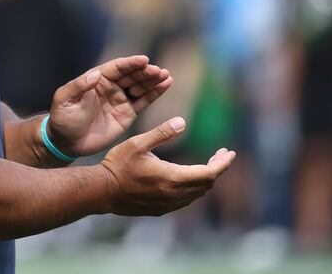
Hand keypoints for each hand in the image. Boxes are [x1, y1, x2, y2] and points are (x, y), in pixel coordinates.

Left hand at [47, 55, 171, 156]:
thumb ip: (79, 86)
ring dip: (153, 80)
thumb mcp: (65, 99)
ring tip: (166, 76)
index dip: (131, 63)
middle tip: (159, 71)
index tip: (144, 60)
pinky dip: (155, 93)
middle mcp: (111, 86)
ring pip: (140, 86)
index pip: (117, 67)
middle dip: (146, 72)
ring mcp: (120, 99)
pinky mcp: (127, 114)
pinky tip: (166, 85)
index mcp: (97, 79)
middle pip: (132, 75)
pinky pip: (143, 101)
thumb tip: (95, 74)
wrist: (66, 142)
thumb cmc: (63, 118)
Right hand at [100, 118, 234, 215]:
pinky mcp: (161, 210)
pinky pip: (186, 200)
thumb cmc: (118, 164)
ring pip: (197, 193)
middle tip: (220, 153)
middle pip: (207, 184)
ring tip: (208, 163)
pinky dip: (194, 187)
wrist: (102, 191)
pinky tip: (189, 177)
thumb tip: (183, 121)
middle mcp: (174, 194)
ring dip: (206, 178)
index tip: (229, 152)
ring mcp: (168, 204)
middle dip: (217, 168)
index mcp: (172, 177)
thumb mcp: (138, 143)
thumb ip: (162, 133)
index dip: (223, 163)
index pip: (210, 174)